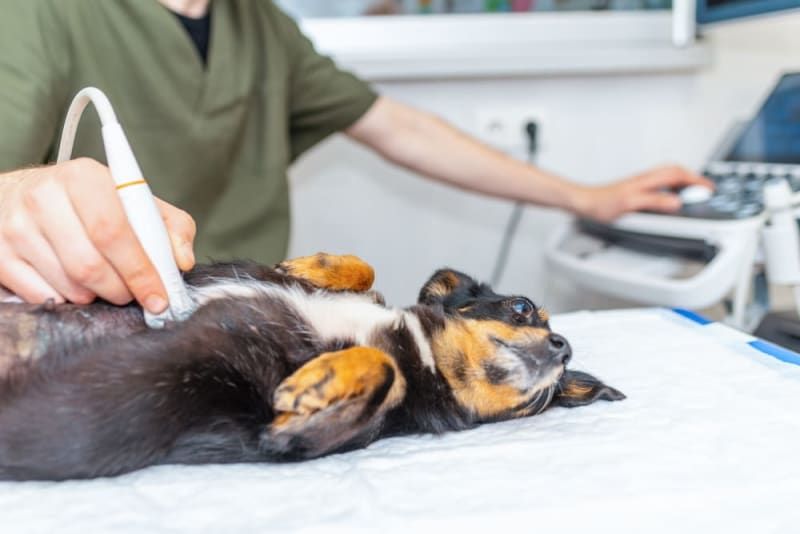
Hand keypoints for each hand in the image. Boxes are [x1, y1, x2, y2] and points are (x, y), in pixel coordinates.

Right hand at [0, 158, 195, 310]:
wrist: (20, 195)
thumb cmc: (90, 203)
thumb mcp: (133, 202)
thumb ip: (170, 226)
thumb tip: (181, 261)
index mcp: (83, 177)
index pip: (113, 231)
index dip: (140, 270)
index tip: (159, 296)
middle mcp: (43, 197)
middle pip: (89, 264)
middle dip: (121, 290)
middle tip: (132, 295)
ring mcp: (15, 226)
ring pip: (68, 285)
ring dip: (95, 296)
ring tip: (104, 286)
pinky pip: (41, 295)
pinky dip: (67, 300)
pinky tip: (74, 287)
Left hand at [571, 165, 713, 222]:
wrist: (582, 202)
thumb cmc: (600, 203)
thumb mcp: (630, 205)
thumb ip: (654, 202)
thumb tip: (676, 203)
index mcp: (647, 181)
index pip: (679, 174)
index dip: (697, 181)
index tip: (709, 189)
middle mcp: (645, 179)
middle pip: (675, 171)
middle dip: (693, 177)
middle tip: (705, 188)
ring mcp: (639, 184)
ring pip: (667, 176)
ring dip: (683, 180)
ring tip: (692, 191)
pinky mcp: (634, 190)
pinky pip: (659, 184)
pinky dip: (671, 187)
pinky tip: (669, 197)